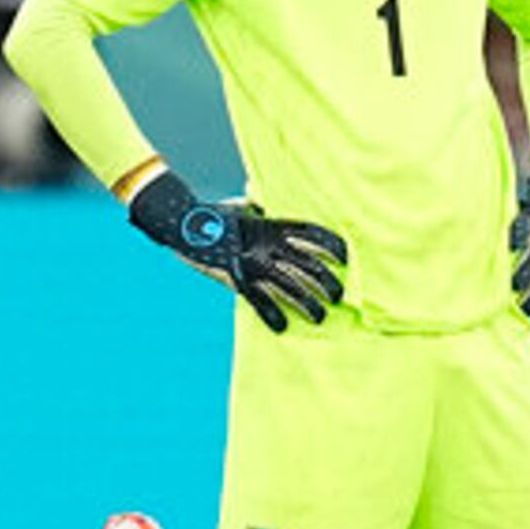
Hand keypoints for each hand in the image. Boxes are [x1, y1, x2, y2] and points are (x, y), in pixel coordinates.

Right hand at [126, 167, 347, 332]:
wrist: (185, 223)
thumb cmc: (215, 214)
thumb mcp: (242, 207)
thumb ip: (259, 207)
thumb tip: (263, 201)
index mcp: (272, 225)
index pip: (312, 234)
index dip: (331, 245)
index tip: (344, 257)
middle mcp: (269, 244)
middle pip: (309, 266)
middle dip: (327, 283)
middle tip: (337, 296)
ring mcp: (255, 263)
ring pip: (291, 288)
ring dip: (309, 304)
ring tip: (319, 317)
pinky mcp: (239, 280)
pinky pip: (261, 302)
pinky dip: (273, 316)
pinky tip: (283, 327)